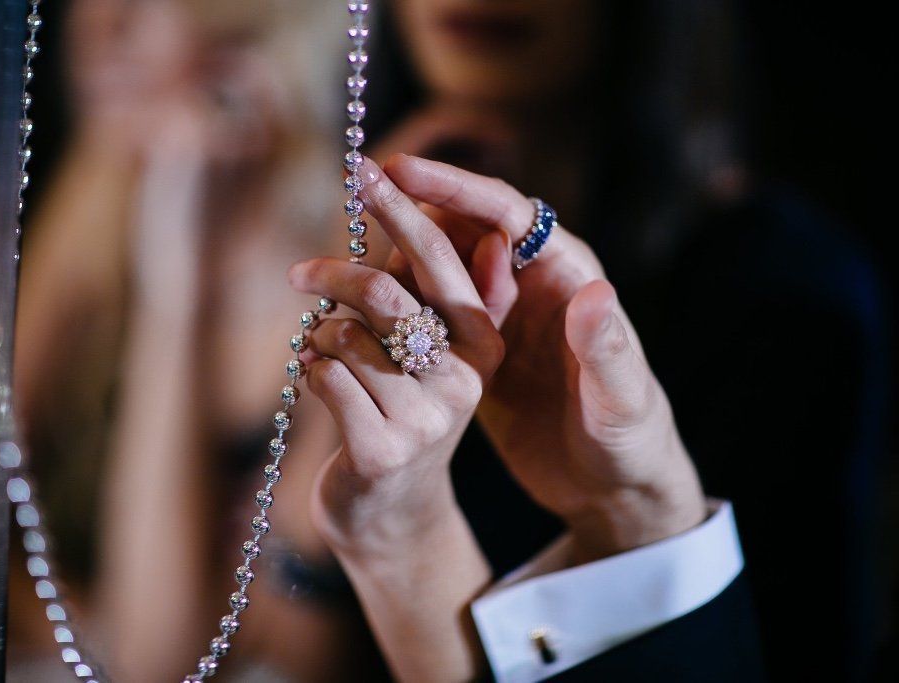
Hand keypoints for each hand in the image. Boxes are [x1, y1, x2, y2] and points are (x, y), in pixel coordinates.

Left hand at [287, 158, 515, 680]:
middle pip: (387, 293)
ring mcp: (424, 420)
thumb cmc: (404, 413)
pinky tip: (315, 382)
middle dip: (335, 274)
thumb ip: (451, 297)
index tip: (367, 168)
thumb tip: (489, 234)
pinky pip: (324, 378)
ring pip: (347, 336)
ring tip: (323, 356)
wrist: (391, 508)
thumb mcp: (438, 357)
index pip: (442, 260)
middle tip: (301, 274)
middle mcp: (463, 380)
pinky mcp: (380, 450)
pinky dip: (307, 370)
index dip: (403, 210)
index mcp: (483, 345)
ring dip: (321, 338)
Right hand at [383, 154, 706, 563]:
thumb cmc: (629, 439)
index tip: (397, 171)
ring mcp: (501, 315)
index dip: (452, 186)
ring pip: (438, 266)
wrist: (612, 483)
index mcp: (567, 276)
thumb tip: (593, 290)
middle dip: (410, 205)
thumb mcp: (620, 400)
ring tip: (343, 254)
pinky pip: (429, 309)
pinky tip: (357, 307)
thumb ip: (608, 347)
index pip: (506, 213)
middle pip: (463, 227)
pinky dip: (395, 301)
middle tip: (356, 188)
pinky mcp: (479, 349)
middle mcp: (531, 284)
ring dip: (393, 254)